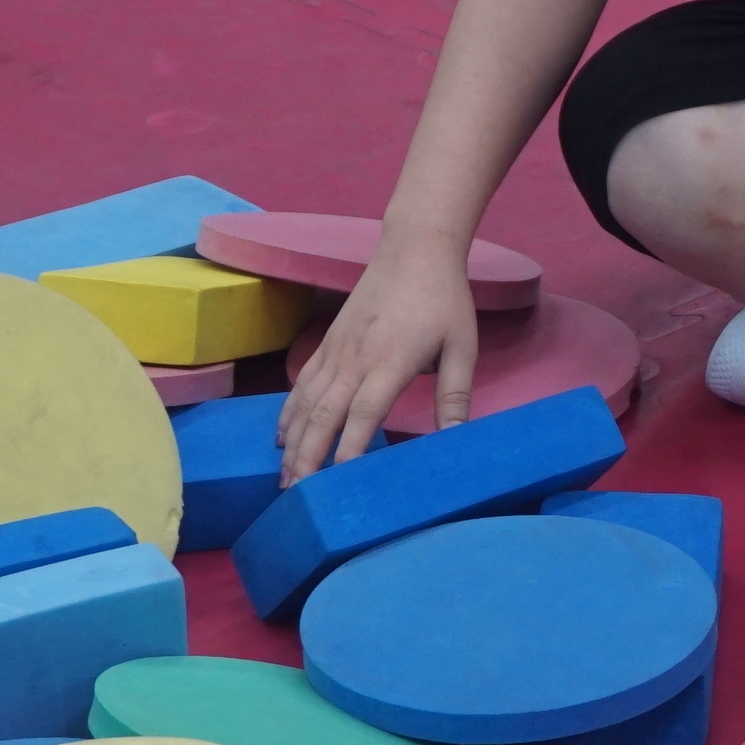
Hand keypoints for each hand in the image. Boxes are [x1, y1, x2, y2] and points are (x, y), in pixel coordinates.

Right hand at [277, 237, 481, 482]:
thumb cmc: (444, 300)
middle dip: (307, 456)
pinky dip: (288, 412)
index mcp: (391, 361)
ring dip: (292, 441)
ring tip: (284, 477)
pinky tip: (282, 436)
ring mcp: (336, 350)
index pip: (364, 412)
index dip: (350, 447)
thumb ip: (455, 396)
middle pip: (323, 414)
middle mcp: (355, 358)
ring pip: (305, 402)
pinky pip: (302, 383)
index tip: (339, 480)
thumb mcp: (462, 347)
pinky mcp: (328, 343)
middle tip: (296, 495)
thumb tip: (457, 441)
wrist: (414, 249)